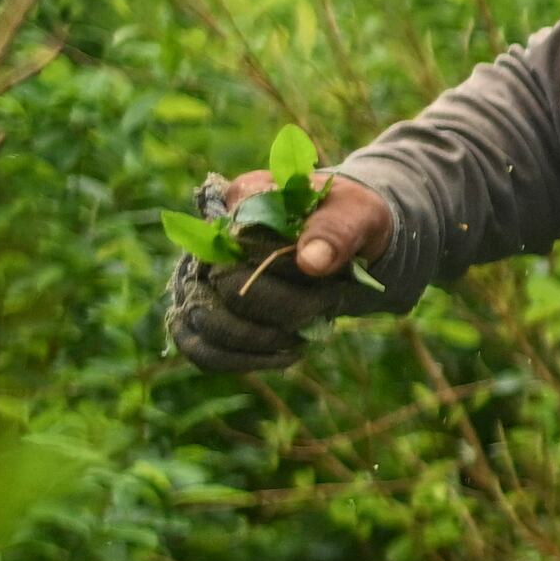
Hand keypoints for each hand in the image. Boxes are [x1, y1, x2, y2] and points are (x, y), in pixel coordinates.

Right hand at [164, 172, 394, 371]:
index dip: (283, 268)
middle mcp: (210, 238)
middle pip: (226, 287)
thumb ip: (337, 230)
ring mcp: (200, 277)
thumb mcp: (359, 214)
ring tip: (303, 334)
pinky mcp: (203, 312)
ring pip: (206, 324)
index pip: (242, 242)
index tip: (324, 273)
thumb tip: (311, 262)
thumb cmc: (348, 222)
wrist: (341, 240)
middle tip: (324, 304)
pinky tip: (285, 355)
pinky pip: (203, 350)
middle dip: (283, 307)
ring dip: (262, 339)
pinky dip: (244, 360)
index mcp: (241, 199)